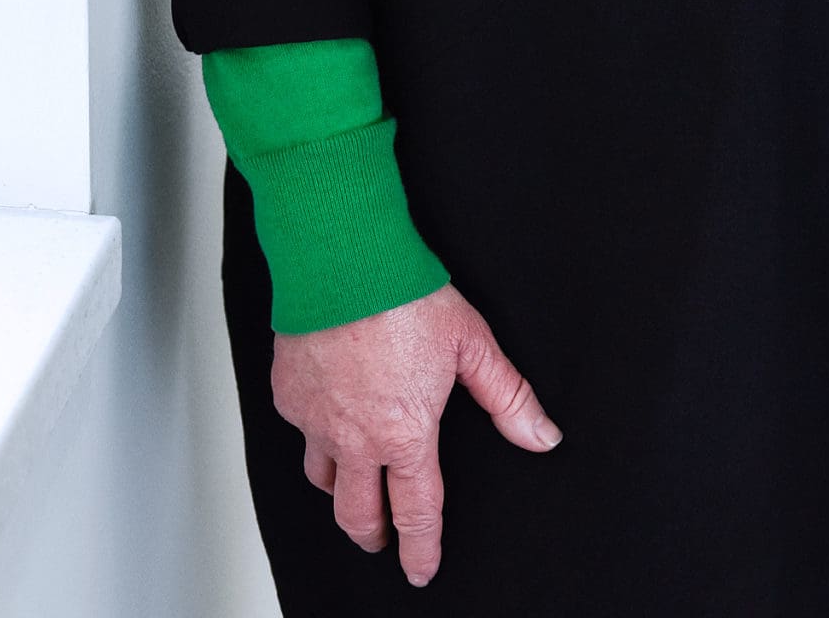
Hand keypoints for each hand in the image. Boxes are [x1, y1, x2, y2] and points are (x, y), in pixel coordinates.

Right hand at [270, 279, 562, 587]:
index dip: (421, 549)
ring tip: (354, 483)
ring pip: (321, 479)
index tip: (421, 570)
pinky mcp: (287, 395)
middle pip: (357, 515)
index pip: (416, 513)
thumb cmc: (406, 294)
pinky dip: (315, 430)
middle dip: (373, 535)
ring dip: (340, 489)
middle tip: (382, 539)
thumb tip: (542, 436)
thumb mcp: (473, 344)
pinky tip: (330, 413)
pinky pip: (300, 429)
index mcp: (404, 435)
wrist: (344, 259)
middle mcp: (354, 440)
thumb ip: (507, 397)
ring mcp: (314, 420)